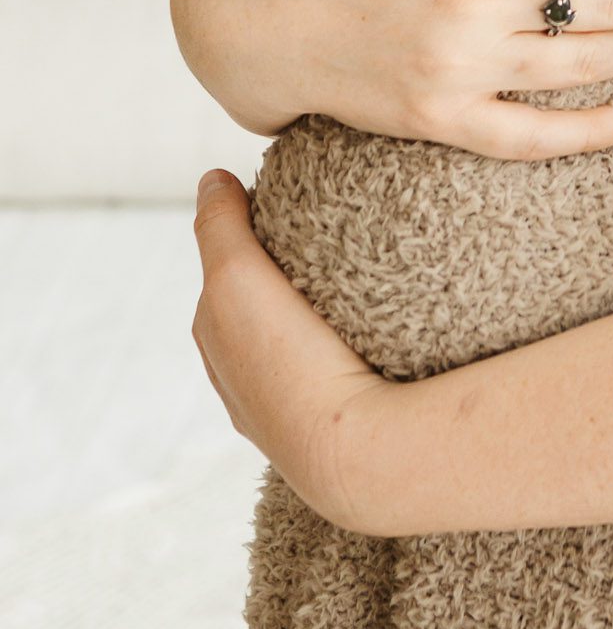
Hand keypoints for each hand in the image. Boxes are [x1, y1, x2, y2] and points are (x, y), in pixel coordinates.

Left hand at [191, 168, 389, 530]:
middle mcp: (243, 376)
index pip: (228, 265)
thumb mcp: (235, 278)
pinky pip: (338, 360)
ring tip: (370, 274)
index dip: (256, 228)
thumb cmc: (288, 364)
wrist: (351, 450)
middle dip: (288, 267)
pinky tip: (384, 322)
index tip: (298, 199)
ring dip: (325, 304)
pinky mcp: (338, 417)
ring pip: (303, 331)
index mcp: (215, 335)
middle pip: (264, 298)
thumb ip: (219, 225)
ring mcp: (290, 402)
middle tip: (340, 229)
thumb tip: (211, 178)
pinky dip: (349, 336)